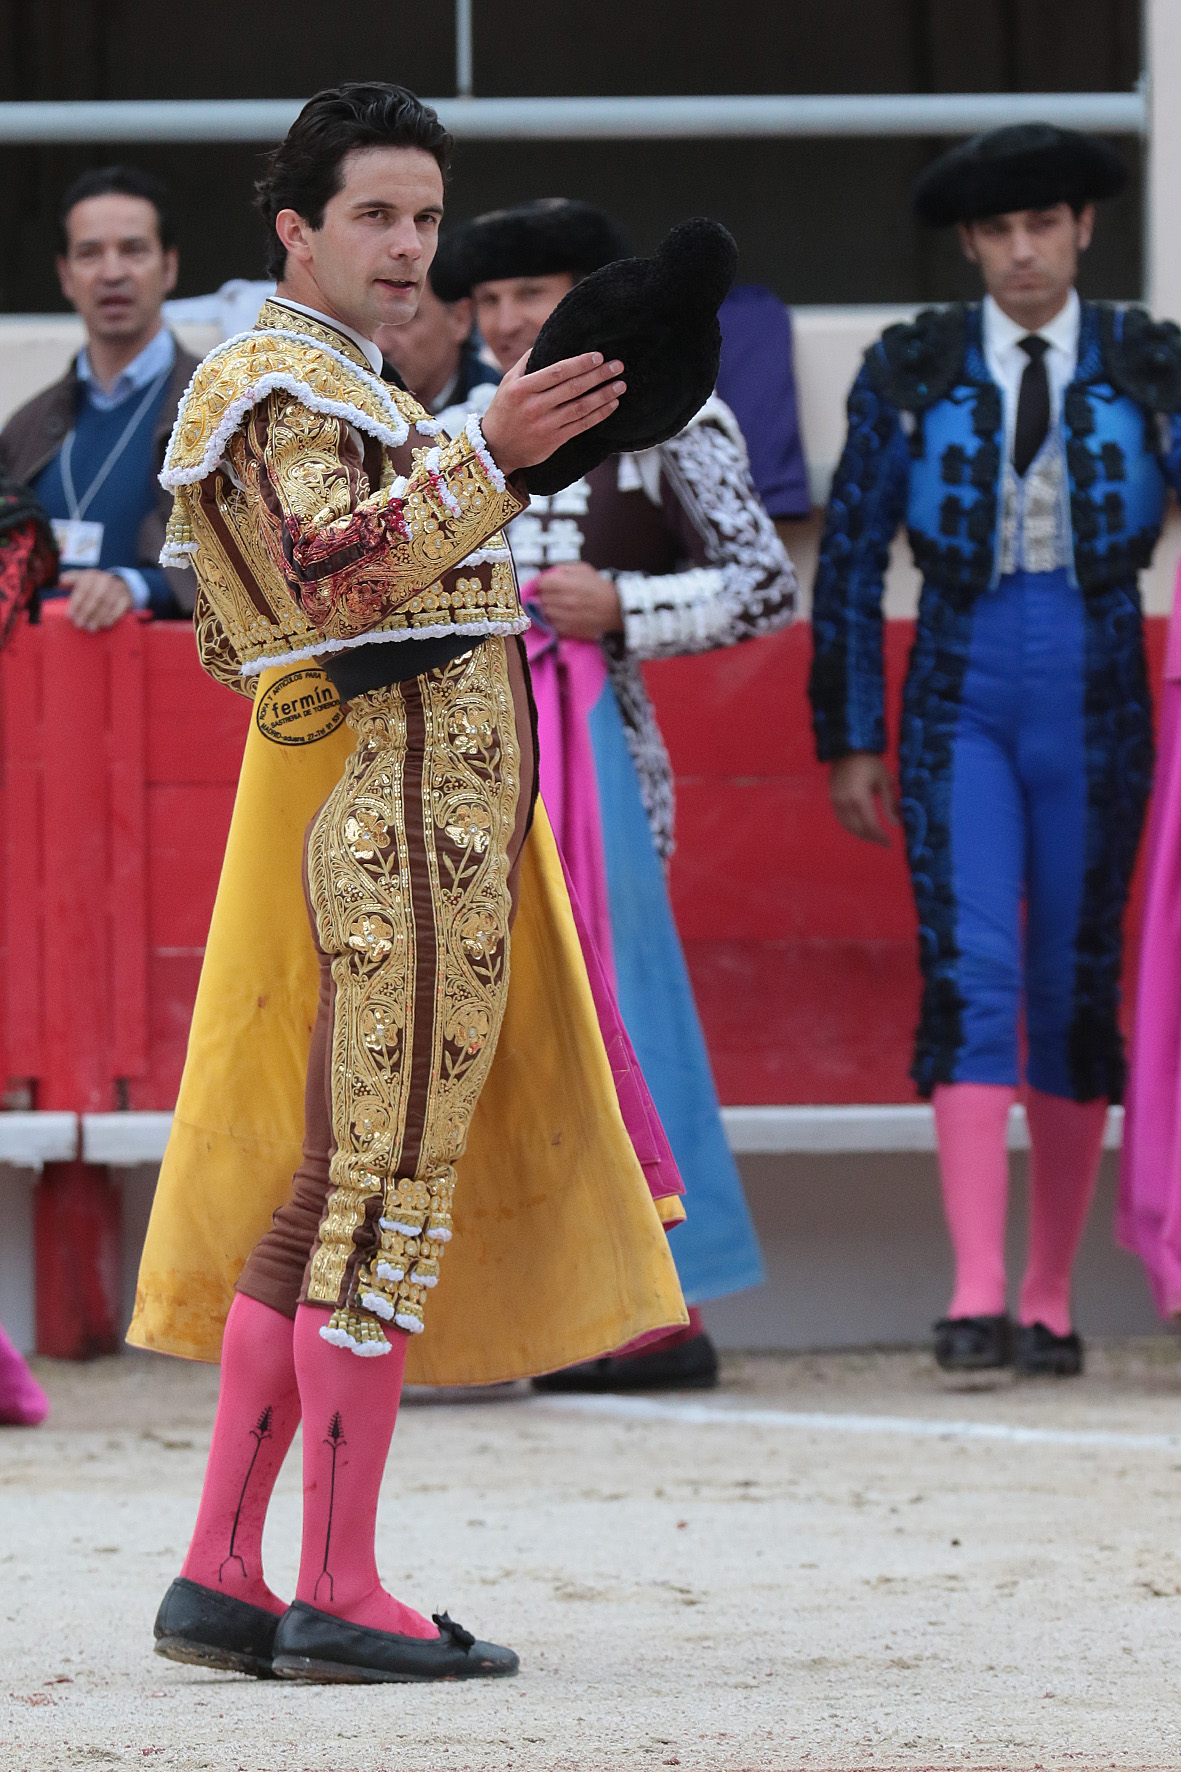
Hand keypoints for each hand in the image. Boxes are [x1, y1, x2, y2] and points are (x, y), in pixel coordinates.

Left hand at [59, 569, 132, 631]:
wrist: (119, 584)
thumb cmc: (93, 586)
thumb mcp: (80, 580)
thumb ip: (67, 581)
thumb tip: (53, 584)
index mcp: (90, 575)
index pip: (82, 589)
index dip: (76, 603)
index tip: (70, 616)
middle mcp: (104, 579)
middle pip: (96, 596)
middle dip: (86, 612)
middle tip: (80, 625)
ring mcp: (117, 588)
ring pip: (108, 603)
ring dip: (98, 617)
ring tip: (91, 628)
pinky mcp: (127, 597)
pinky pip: (120, 607)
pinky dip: (112, 617)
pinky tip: (105, 624)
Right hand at [481, 350, 625, 476]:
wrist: (496, 448)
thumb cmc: (503, 410)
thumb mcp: (508, 383)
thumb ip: (526, 363)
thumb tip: (546, 341)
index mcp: (523, 388)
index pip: (557, 372)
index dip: (580, 364)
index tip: (598, 356)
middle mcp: (535, 406)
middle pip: (573, 388)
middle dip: (598, 376)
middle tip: (617, 366)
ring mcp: (545, 425)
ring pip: (581, 407)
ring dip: (604, 395)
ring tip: (621, 385)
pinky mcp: (554, 440)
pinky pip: (581, 425)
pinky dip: (599, 415)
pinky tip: (612, 405)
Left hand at [534, 563, 622, 639]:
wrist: (616, 609)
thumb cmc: (599, 587)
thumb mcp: (584, 569)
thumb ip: (563, 569)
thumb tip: (546, 575)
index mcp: (569, 584)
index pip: (542, 583)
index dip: (543, 583)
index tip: (547, 584)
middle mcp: (566, 601)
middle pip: (542, 598)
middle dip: (545, 595)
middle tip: (552, 595)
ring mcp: (567, 617)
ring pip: (544, 612)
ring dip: (547, 608)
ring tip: (556, 605)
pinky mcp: (570, 630)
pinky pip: (551, 624)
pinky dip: (552, 620)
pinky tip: (559, 616)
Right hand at [829, 752, 899, 846]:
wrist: (848, 749)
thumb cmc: (870, 763)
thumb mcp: (884, 781)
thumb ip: (890, 804)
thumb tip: (897, 823)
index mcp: (859, 799)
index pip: (870, 825)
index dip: (880, 837)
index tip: (889, 842)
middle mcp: (845, 803)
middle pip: (858, 829)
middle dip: (871, 837)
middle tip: (883, 841)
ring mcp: (836, 802)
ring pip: (848, 827)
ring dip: (861, 834)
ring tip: (874, 836)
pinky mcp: (833, 799)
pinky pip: (842, 819)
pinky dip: (852, 826)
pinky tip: (862, 826)